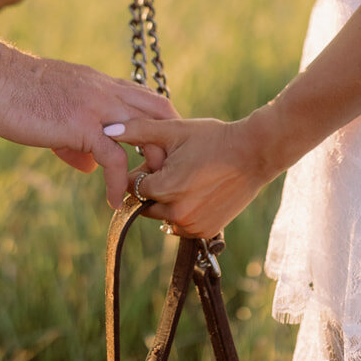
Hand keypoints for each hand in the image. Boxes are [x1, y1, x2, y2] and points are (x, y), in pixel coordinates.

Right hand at [0, 48, 176, 206]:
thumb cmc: (14, 92)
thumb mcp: (54, 109)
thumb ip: (75, 138)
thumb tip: (89, 165)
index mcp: (99, 85)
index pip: (145, 98)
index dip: (159, 125)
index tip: (159, 152)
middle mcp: (106, 91)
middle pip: (159, 111)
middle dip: (168, 142)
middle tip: (162, 173)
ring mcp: (97, 106)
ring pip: (146, 132)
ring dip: (151, 165)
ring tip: (145, 193)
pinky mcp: (82, 125)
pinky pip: (114, 158)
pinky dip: (119, 184)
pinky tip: (113, 201)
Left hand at [113, 114, 273, 237]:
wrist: (253, 154)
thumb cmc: (212, 138)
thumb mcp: (174, 130)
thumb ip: (138, 131)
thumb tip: (107, 129)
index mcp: (165, 189)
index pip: (134, 185)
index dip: (144, 169)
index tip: (160, 156)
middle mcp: (176, 214)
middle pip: (146, 203)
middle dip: (153, 186)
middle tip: (175, 165)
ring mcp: (192, 226)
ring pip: (162, 215)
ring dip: (166, 200)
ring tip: (188, 175)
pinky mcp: (205, 231)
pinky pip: (180, 225)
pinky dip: (182, 210)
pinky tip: (197, 188)